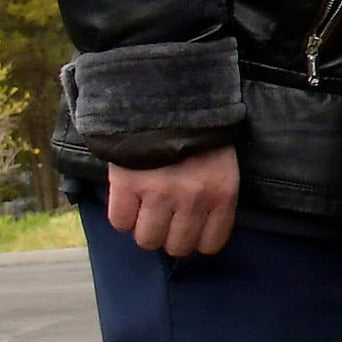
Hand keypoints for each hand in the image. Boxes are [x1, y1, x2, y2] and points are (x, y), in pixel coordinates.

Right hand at [103, 145, 239, 259]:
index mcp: (222, 193)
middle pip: (176, 246)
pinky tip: (128, 198)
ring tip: (144, 209)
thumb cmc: (197, 132)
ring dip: (143, 228)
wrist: (165, 96)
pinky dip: (121, 214)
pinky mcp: (127, 185)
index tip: (187, 229)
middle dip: (168, 235)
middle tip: (163, 217)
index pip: (210, 243)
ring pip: (146, 239)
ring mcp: (159, 193)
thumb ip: (213, 198)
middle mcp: (194, 199)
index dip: (196, 240)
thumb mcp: (220, 164)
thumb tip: (197, 235)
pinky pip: (120, 221)